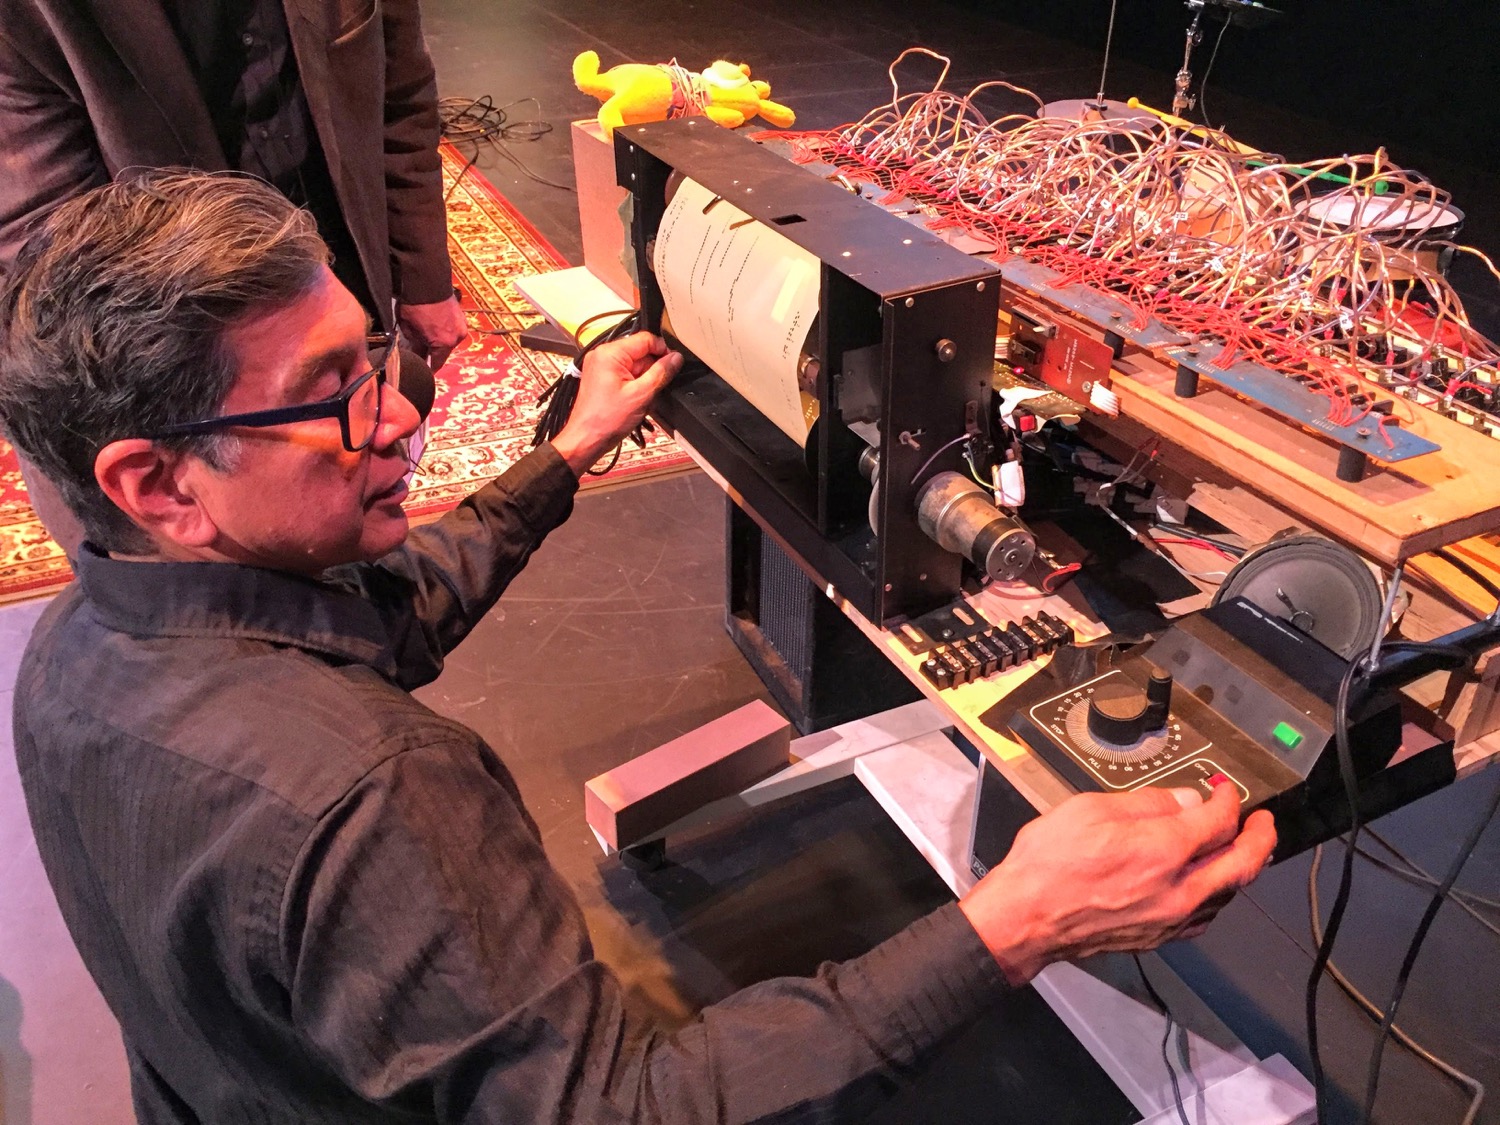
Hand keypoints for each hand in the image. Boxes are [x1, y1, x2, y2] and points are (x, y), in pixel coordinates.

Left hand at [397, 295, 469, 370]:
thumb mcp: (409, 330)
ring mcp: (461, 326)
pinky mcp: (462, 316)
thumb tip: (418, 353)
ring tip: (427, 338)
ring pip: (449, 341)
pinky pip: (452, 329)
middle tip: (421, 354)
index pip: (436, 365)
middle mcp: (457, 338)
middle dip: (433, 354)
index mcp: (444, 344)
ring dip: (439, 341)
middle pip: (444, 352)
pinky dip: (444, 331)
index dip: (428, 370)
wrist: (425, 280)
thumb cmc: (414, 306)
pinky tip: (434, 327)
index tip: (422, 373)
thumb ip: (415, 346)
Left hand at [550, 332, 681, 475]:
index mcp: (610, 353)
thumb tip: (676, 357)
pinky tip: (636, 402)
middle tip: (655, 390)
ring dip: (645, 382)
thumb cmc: (607, 420)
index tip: (674, 365)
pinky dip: (636, 387)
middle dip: (652, 370)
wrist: (586, 440)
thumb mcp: (641, 395)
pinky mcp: (603, 379)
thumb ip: (661, 373)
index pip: (645, 339)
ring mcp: (602, 367)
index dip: (663, 350)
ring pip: (635, 366)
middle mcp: (603, 355)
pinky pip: (627, 375)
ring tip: (643, 400)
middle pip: (640, 352)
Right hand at [959, 784, 1275, 985]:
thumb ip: (1147, 803)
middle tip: (1262, 822)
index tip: (1223, 790)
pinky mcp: (1160, 938)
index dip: (1227, 800)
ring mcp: (1172, 919)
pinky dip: (1218, 895)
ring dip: (1241, 867)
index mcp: (1164, 850)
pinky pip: (1206, 916)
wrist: (1025, 919)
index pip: (1218, 821)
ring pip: (1229, 893)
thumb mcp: (1091, 809)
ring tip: (1239, 849)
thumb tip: (1185, 801)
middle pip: (1243, 863)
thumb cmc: (1049, 864)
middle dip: (1260, 837)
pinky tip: (1209, 886)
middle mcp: (1179, 889)